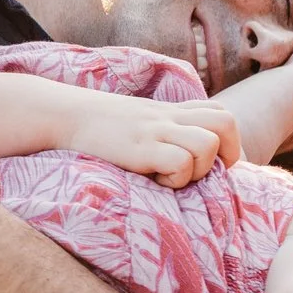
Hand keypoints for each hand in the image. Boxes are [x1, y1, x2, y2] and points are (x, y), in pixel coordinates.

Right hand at [67, 93, 242, 187]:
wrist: (64, 115)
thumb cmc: (100, 126)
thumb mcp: (139, 120)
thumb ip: (163, 128)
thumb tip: (184, 153)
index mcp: (171, 111)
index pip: (220, 113)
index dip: (229, 142)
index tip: (210, 163)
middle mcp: (168, 117)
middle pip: (226, 123)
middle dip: (227, 154)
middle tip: (202, 171)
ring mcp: (155, 131)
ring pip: (208, 144)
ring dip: (199, 168)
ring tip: (173, 175)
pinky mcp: (140, 148)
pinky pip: (180, 162)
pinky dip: (175, 179)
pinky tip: (153, 180)